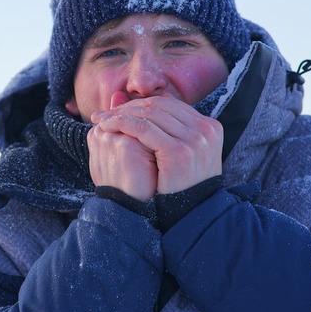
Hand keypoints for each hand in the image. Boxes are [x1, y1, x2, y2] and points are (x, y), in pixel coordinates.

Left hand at [91, 94, 222, 194]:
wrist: (190, 215)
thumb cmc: (180, 186)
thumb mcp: (180, 152)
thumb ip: (169, 128)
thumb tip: (151, 96)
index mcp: (209, 126)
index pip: (169, 104)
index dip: (141, 105)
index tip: (119, 110)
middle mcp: (205, 128)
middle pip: (159, 106)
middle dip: (129, 107)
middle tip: (105, 113)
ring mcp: (195, 139)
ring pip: (150, 114)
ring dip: (121, 114)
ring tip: (101, 120)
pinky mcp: (179, 151)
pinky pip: (144, 129)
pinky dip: (122, 124)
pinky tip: (107, 127)